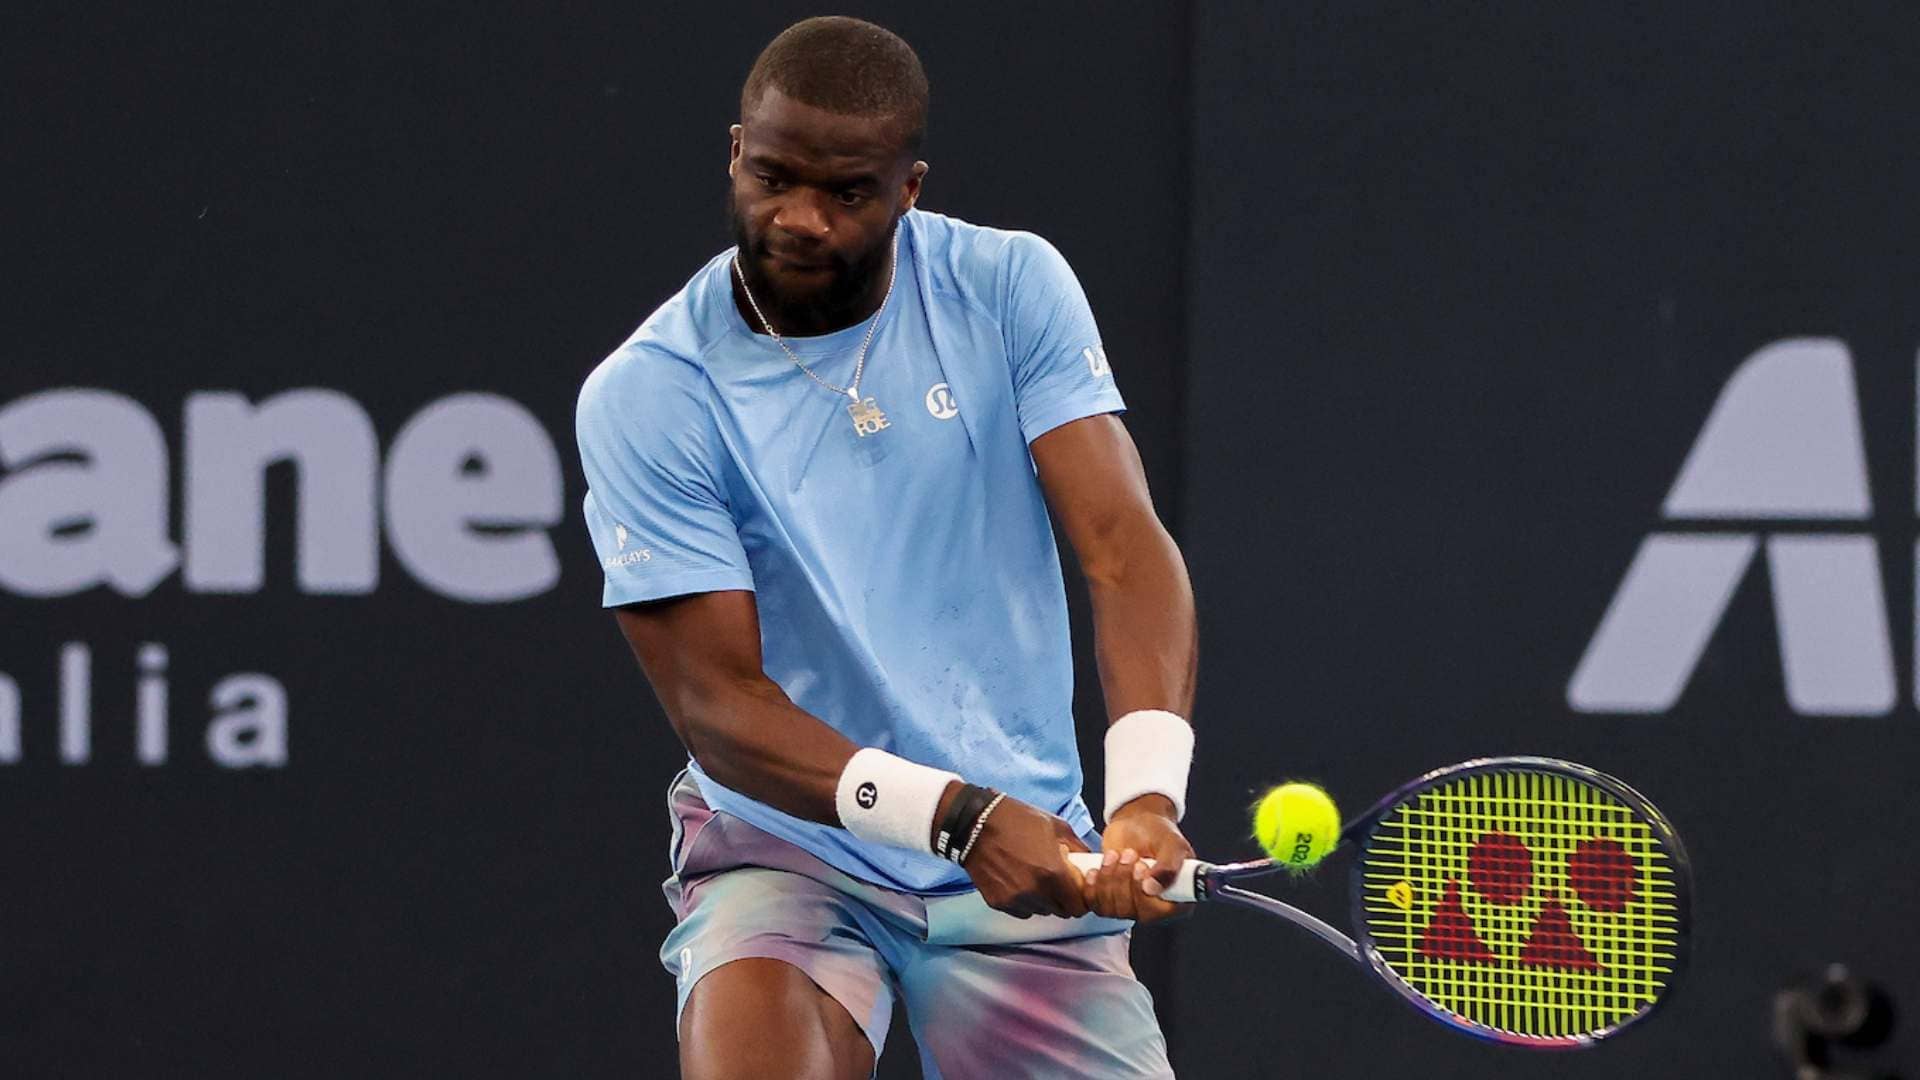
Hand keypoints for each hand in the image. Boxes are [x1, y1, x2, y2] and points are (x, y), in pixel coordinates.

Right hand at [958, 796, 1091, 918]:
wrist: (976, 824)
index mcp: (1053, 873)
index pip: (1078, 906)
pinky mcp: (998, 902)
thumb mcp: (1055, 825)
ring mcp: (1015, 899)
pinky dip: (1024, 902)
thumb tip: (1090, 862)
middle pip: (1061, 911)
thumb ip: (1078, 848)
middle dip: (1063, 899)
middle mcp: (1035, 892)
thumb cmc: (1017, 820)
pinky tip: (1019, 882)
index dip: (1080, 898)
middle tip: (1057, 883)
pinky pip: (1021, 910)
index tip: (1077, 890)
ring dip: (1043, 900)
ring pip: (1041, 911)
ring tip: (1036, 879)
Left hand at [1083, 794, 1194, 924]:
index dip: (1146, 896)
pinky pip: (1096, 905)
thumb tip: (1153, 889)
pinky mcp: (1110, 900)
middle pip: (1133, 912)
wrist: (1135, 824)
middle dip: (1124, 879)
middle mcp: (1155, 907)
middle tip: (1129, 854)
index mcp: (1178, 898)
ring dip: (1109, 878)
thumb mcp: (1171, 843)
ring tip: (1116, 855)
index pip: (1161, 913)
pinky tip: (1097, 869)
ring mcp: (1131, 906)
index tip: (1140, 869)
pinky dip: (1093, 886)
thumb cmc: (1158, 833)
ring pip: (1112, 909)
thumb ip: (1168, 866)